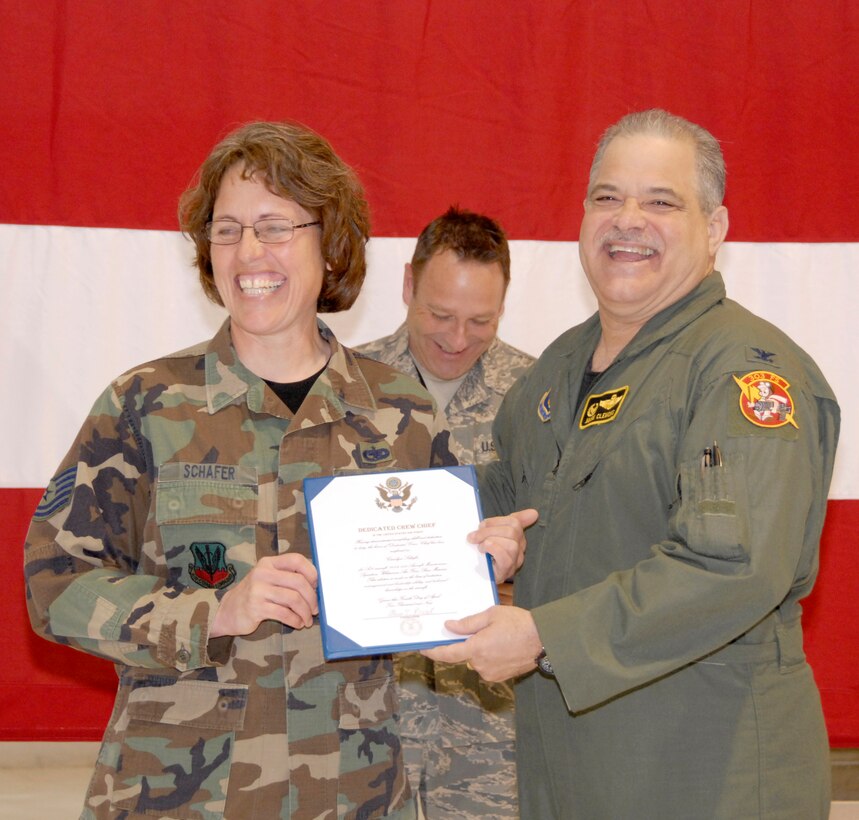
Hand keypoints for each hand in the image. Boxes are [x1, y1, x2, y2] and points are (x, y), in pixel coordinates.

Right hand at [210, 553, 318, 636]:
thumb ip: (287, 577)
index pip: (296, 560)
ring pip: (293, 599)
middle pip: (298, 582)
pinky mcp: (255, 608)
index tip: (316, 586)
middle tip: (315, 609)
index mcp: (268, 563)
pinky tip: (297, 623)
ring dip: (305, 611)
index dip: (311, 572)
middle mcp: (263, 573)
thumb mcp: (268, 579)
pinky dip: (295, 620)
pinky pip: (284, 613)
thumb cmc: (255, 595)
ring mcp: (258, 590)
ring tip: (307, 619)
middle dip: (311, 597)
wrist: (228, 611)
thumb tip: (316, 587)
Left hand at [422, 605, 542, 681]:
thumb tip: (449, 627)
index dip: (434, 651)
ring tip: (496, 635)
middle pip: (463, 655)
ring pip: (476, 660)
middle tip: (479, 629)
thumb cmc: (519, 623)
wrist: (545, 640)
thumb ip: (468, 623)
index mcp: (477, 648)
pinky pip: (486, 666)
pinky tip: (501, 645)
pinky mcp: (500, 677)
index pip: (448, 653)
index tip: (423, 647)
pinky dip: (488, 656)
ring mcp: (490, 673)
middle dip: (466, 643)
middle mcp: (481, 664)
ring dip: (479, 649)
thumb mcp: (491, 615)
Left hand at [469, 508, 537, 581]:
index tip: (482, 524)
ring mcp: (515, 561)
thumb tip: (533, 512)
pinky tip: (484, 550)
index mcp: (517, 536)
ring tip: (480, 546)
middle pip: (512, 531)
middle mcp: (520, 548)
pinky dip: (494, 550)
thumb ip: (505, 521)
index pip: (515, 522)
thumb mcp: (493, 534)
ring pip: (511, 544)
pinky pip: (506, 558)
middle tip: (474, 536)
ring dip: (490, 541)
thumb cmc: (487, 554)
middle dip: (489, 530)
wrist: (481, 577)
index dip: (497, 520)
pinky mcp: (507, 571)